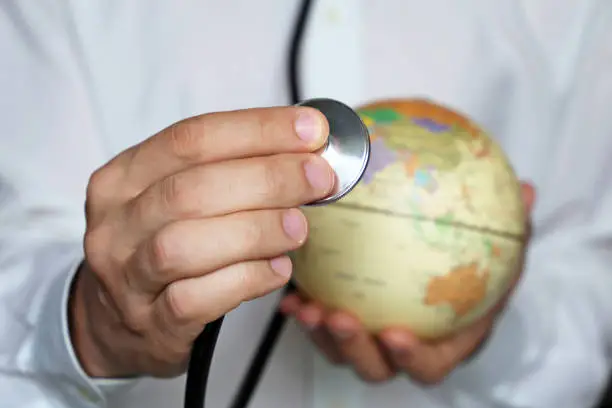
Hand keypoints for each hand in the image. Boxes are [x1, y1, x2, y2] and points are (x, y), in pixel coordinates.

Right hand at [70, 106, 333, 377]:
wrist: (116, 322)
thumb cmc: (159, 246)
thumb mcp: (174, 199)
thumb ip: (228, 172)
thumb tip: (305, 154)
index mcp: (123, 178)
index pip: (191, 139)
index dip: (256, 130)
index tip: (310, 129)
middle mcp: (117, 224)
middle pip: (192, 189)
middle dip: (267, 178)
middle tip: (318, 178)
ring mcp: (128, 277)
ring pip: (188, 244)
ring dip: (256, 230)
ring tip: (298, 226)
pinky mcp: (151, 323)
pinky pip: (197, 298)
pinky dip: (247, 279)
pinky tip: (277, 269)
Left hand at [281, 183, 535, 384]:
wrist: (440, 271)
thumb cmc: (470, 273)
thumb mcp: (495, 251)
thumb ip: (512, 230)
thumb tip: (529, 193)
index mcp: (440, 341)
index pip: (429, 363)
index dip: (411, 357)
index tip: (396, 334)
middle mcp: (400, 346)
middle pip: (375, 363)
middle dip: (355, 347)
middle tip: (342, 318)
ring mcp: (368, 337)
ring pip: (340, 347)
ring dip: (321, 331)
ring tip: (308, 305)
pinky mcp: (341, 318)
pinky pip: (319, 321)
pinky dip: (304, 309)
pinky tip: (293, 291)